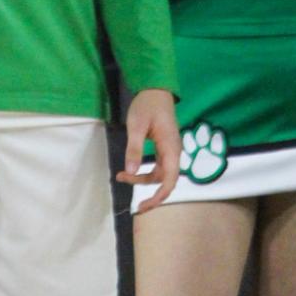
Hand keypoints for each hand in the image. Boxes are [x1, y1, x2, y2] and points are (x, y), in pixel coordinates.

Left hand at [117, 87, 179, 212]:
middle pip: (164, 180)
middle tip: (134, 203)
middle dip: (150, 192)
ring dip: (142, 180)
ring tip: (121, 176)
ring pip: (159, 175)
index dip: (160, 196)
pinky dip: (143, 172)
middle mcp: (174, 152)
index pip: (170, 179)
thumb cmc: (147, 105)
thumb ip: (134, 149)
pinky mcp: (164, 149)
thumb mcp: (136, 126)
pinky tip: (129, 171)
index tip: (145, 205)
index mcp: (171, 147)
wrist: (156, 91)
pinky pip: (157, 167)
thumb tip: (131, 172)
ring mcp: (170, 151)